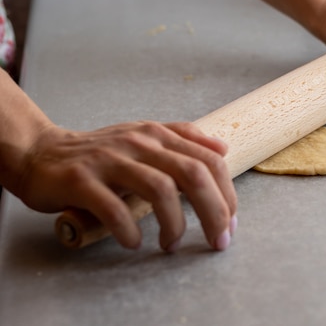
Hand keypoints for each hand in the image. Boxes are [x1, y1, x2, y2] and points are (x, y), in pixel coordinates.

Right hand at [15, 121, 236, 251]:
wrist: (43, 153)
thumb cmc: (103, 152)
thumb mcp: (146, 138)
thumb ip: (184, 140)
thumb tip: (223, 149)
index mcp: (159, 134)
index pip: (209, 159)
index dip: (227, 193)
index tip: (230, 222)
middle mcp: (140, 142)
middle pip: (193, 173)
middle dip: (214, 210)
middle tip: (218, 240)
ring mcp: (111, 159)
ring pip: (160, 189)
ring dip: (174, 224)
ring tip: (170, 244)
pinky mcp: (82, 179)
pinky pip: (114, 208)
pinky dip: (130, 230)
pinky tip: (134, 242)